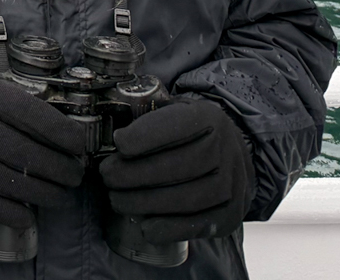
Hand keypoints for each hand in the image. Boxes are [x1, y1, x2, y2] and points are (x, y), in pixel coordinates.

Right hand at [0, 53, 87, 227]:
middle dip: (58, 168)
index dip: (59, 131)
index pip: (27, 112)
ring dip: (41, 193)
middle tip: (76, 174)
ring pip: (4, 179)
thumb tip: (59, 127)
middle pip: (21, 152)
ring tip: (61, 196)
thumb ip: (13, 98)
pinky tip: (28, 216)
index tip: (79, 143)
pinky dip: (6, 212)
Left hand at [99, 99, 252, 242]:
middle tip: (108, 176)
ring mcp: (232, 184)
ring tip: (117, 199)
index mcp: (208, 119)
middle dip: (135, 174)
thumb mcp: (171, 110)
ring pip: (187, 198)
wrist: (230, 154)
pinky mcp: (231, 213)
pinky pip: (200, 225)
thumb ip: (145, 114)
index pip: (177, 127)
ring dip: (146, 203)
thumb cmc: (188, 132)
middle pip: (179, 167)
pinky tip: (145, 227)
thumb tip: (107, 131)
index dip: (144, 138)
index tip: (119, 144)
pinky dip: (170, 228)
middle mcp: (226, 150)